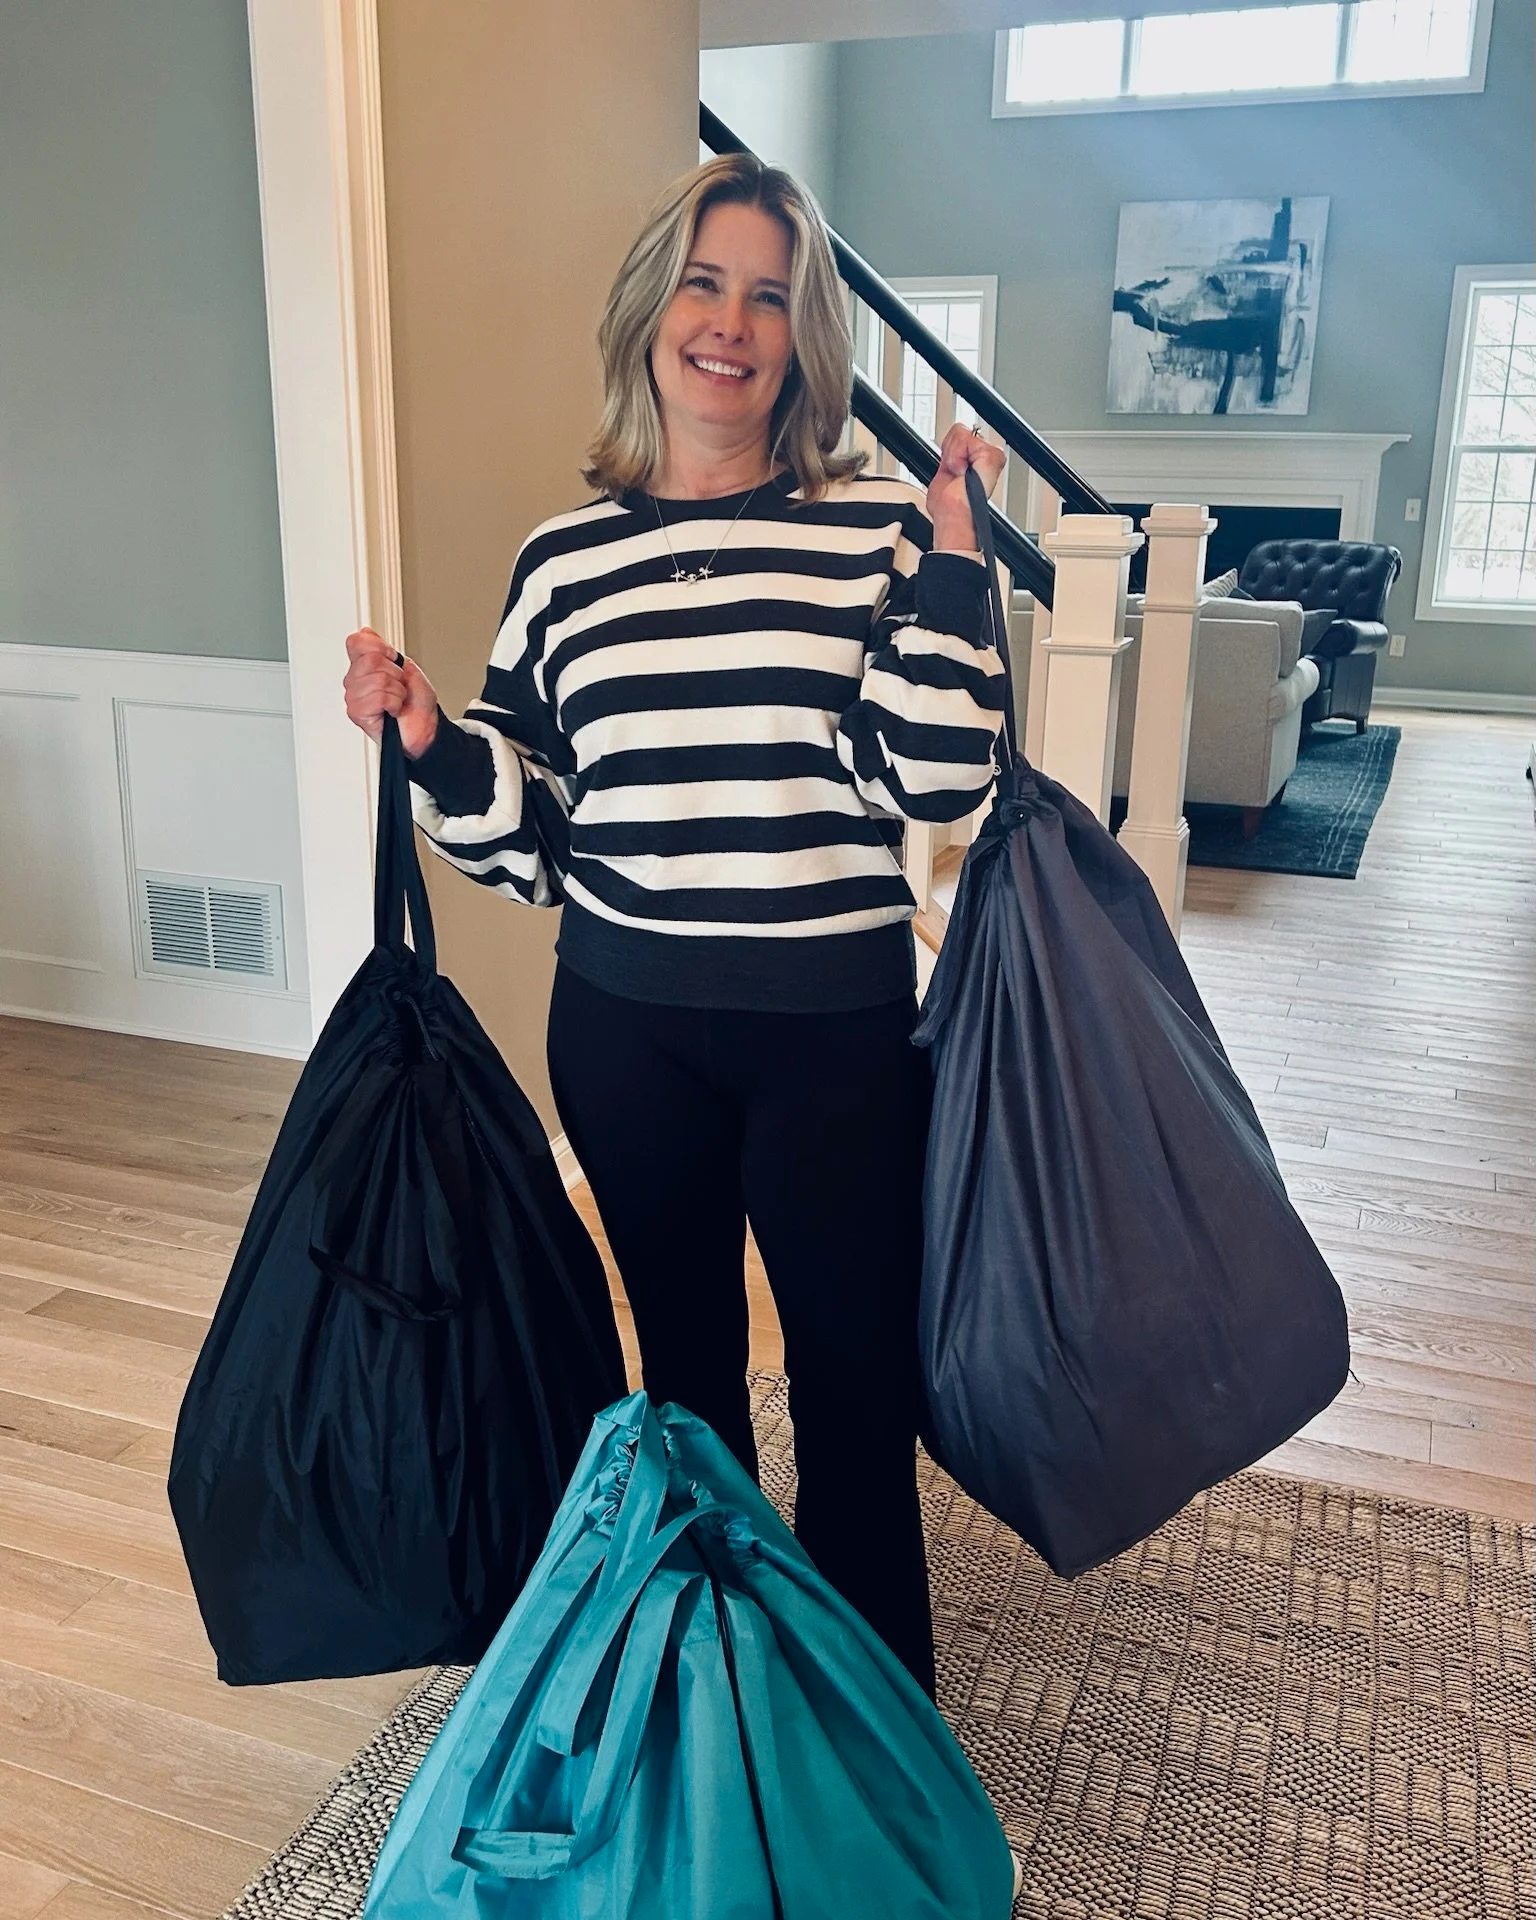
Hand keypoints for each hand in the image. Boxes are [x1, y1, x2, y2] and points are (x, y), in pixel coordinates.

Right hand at [343, 628, 438, 758]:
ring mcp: (354, 697)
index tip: (393, 659)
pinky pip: (379, 698)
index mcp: (363, 665)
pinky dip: (394, 704)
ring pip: (378, 680)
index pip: (356, 642)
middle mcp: (354, 680)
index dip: (379, 647)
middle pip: (371, 660)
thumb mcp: (406, 666)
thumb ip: (384, 648)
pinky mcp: (357, 713)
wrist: (426, 728)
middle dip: (394, 673)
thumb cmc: (416, 702)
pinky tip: (393, 710)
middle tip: (398, 686)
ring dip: (397, 691)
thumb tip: (365, 632)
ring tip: (397, 700)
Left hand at [926, 424, 1005, 552]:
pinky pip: (969, 441)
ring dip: (953, 455)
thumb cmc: (948, 506)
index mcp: (976, 462)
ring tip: (958, 474)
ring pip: (963, 434)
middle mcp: (986, 458)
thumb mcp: (943, 471)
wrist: (953, 516)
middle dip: (950, 450)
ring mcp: (992, 456)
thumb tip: (951, 441)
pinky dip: (959, 456)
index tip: (948, 467)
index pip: (961, 434)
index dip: (948, 448)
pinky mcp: (993, 457)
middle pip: (960, 430)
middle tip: (953, 472)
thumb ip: (950, 453)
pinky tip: (962, 472)